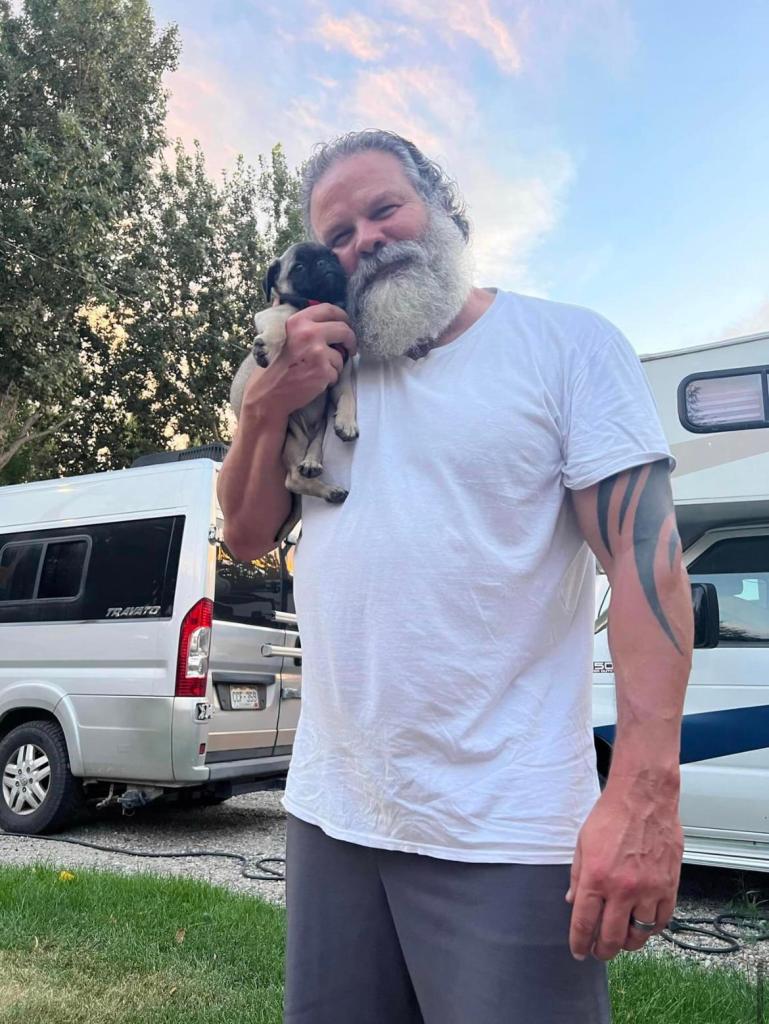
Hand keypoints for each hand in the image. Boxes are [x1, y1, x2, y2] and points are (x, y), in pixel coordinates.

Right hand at [244, 303, 356, 418]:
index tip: (346, 324)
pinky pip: (337, 372)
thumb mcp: (281, 335)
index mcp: (298, 321)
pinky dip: (330, 378)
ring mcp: (318, 352)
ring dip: (335, 365)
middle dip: (350, 340)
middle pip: (344, 330)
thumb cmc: (274, 366)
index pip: (329, 309)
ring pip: (341, 355)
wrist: (269, 392)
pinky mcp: (324, 370)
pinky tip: (314, 380)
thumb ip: (298, 323)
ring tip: (316, 370)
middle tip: (350, 348)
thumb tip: (304, 307)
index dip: (342, 316)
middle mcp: (309, 333)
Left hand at [566, 780, 682, 960]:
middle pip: (611, 937)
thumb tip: (572, 901)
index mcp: (596, 877)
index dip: (579, 943)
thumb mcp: (583, 843)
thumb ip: (577, 876)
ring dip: (627, 942)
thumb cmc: (611, 816)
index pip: (584, 923)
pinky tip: (642, 924)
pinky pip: (661, 921)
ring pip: (639, 935)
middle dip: (602, 950)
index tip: (579, 951)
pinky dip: (651, 929)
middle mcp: (622, 888)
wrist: (644, 798)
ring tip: (620, 938)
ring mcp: (648, 889)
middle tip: (598, 951)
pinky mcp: (668, 886)